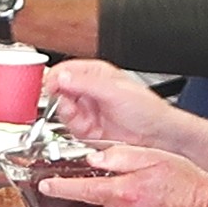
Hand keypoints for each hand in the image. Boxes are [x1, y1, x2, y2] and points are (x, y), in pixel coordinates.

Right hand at [42, 58, 177, 150]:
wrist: (157, 136)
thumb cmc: (147, 109)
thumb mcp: (115, 91)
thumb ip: (86, 84)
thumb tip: (61, 77)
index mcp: (96, 74)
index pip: (66, 70)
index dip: (55, 78)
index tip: (50, 86)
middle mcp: (89, 91)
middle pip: (59, 90)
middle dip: (59, 97)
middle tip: (64, 102)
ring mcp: (87, 110)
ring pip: (62, 109)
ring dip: (66, 113)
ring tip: (78, 114)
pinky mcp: (87, 129)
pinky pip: (70, 126)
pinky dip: (73, 127)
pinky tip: (83, 126)